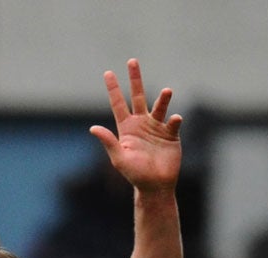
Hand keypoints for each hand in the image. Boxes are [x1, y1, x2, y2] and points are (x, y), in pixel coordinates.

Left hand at [91, 59, 182, 191]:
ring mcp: (157, 127)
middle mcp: (142, 123)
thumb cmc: (135, 174)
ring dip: (163, 99)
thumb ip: (108, 142)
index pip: (118, 104)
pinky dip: (174, 120)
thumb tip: (92, 128)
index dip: (114, 89)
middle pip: (138, 96)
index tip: (108, 73)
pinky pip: (173, 123)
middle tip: (132, 61)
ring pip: (159, 107)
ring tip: (167, 91)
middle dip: (135, 79)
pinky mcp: (171, 135)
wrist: (155, 186)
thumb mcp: (119, 158)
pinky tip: (175, 120)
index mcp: (127, 128)